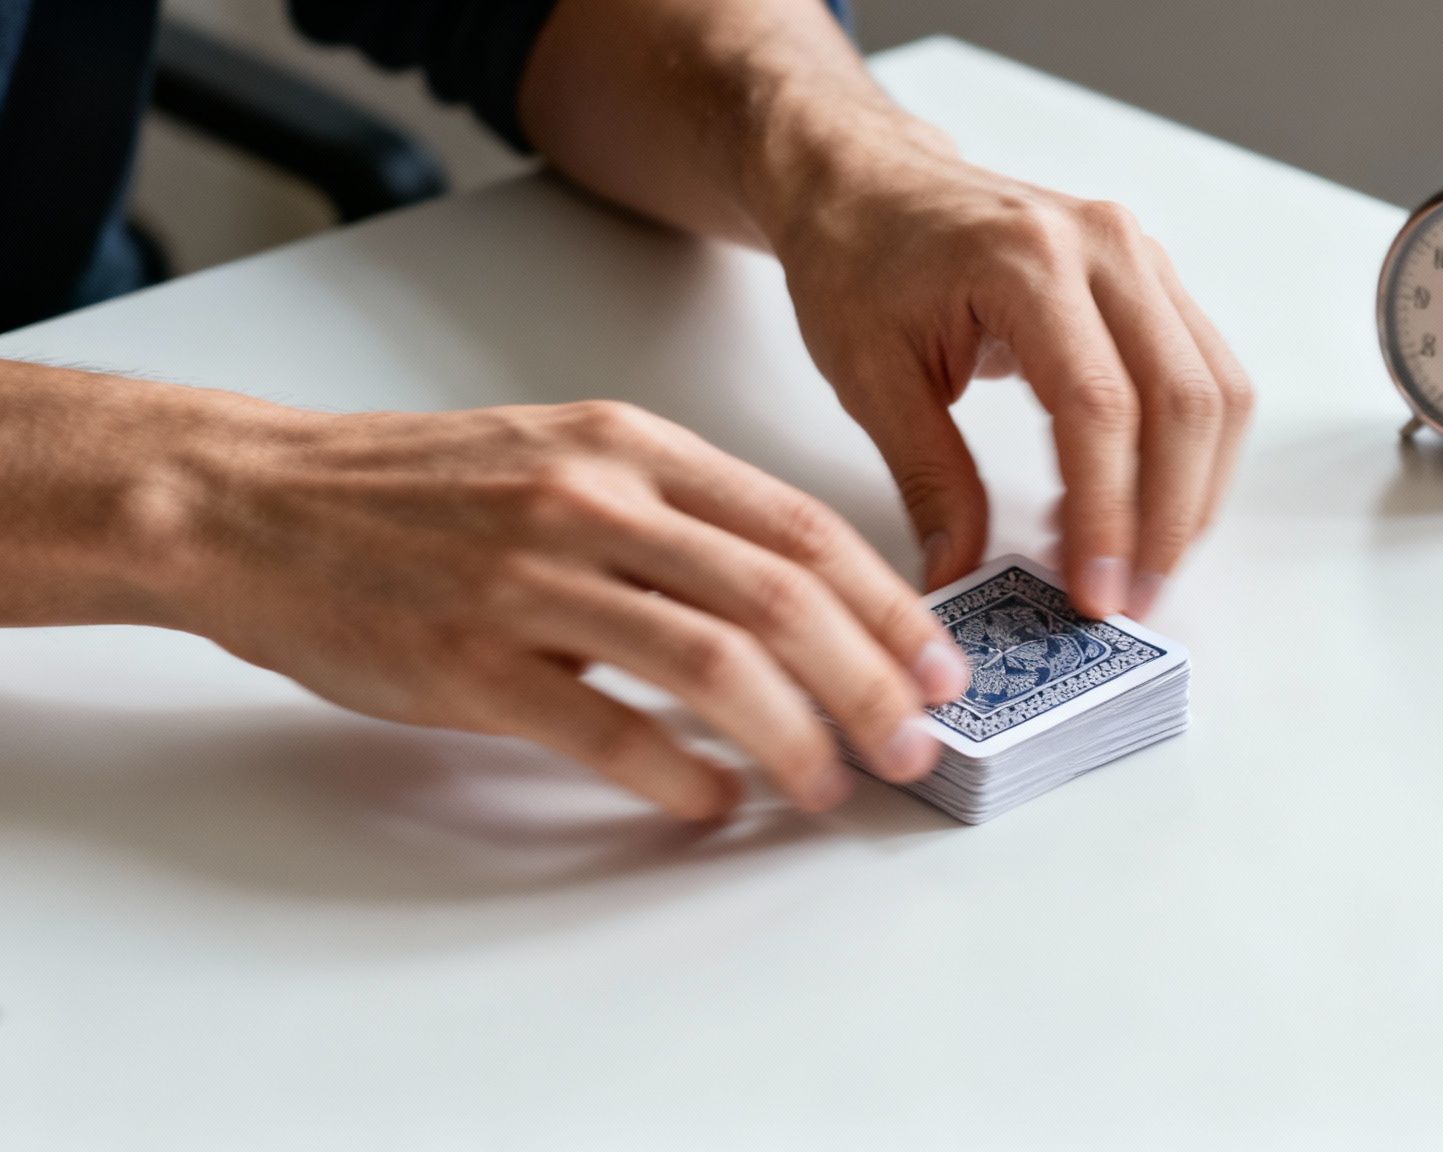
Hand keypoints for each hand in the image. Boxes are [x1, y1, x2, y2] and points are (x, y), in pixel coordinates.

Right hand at [130, 389, 969, 820]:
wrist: (255, 501)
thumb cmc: (417, 489)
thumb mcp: (564, 456)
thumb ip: (676, 516)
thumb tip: (800, 605)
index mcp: (631, 445)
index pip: (801, 528)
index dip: (889, 606)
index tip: (937, 664)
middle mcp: (593, 500)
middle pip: (781, 597)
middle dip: (870, 681)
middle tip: (911, 741)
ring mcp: (530, 579)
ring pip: (712, 663)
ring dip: (794, 736)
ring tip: (828, 783)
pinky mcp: (468, 661)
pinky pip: (606, 730)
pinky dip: (678, 774)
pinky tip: (712, 800)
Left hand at [763, 123, 1254, 619]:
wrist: (868, 181)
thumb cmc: (858, 260)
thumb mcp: (868, 377)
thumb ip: (928, 480)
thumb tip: (962, 580)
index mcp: (1026, 260)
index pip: (1100, 405)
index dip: (1108, 513)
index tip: (1095, 596)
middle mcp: (1105, 247)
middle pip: (1183, 402)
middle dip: (1167, 520)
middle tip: (1128, 603)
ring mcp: (1141, 259)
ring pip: (1216, 393)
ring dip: (1190, 496)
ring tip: (1129, 569)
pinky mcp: (1153, 282)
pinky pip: (1206, 377)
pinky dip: (1186, 458)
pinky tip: (1129, 511)